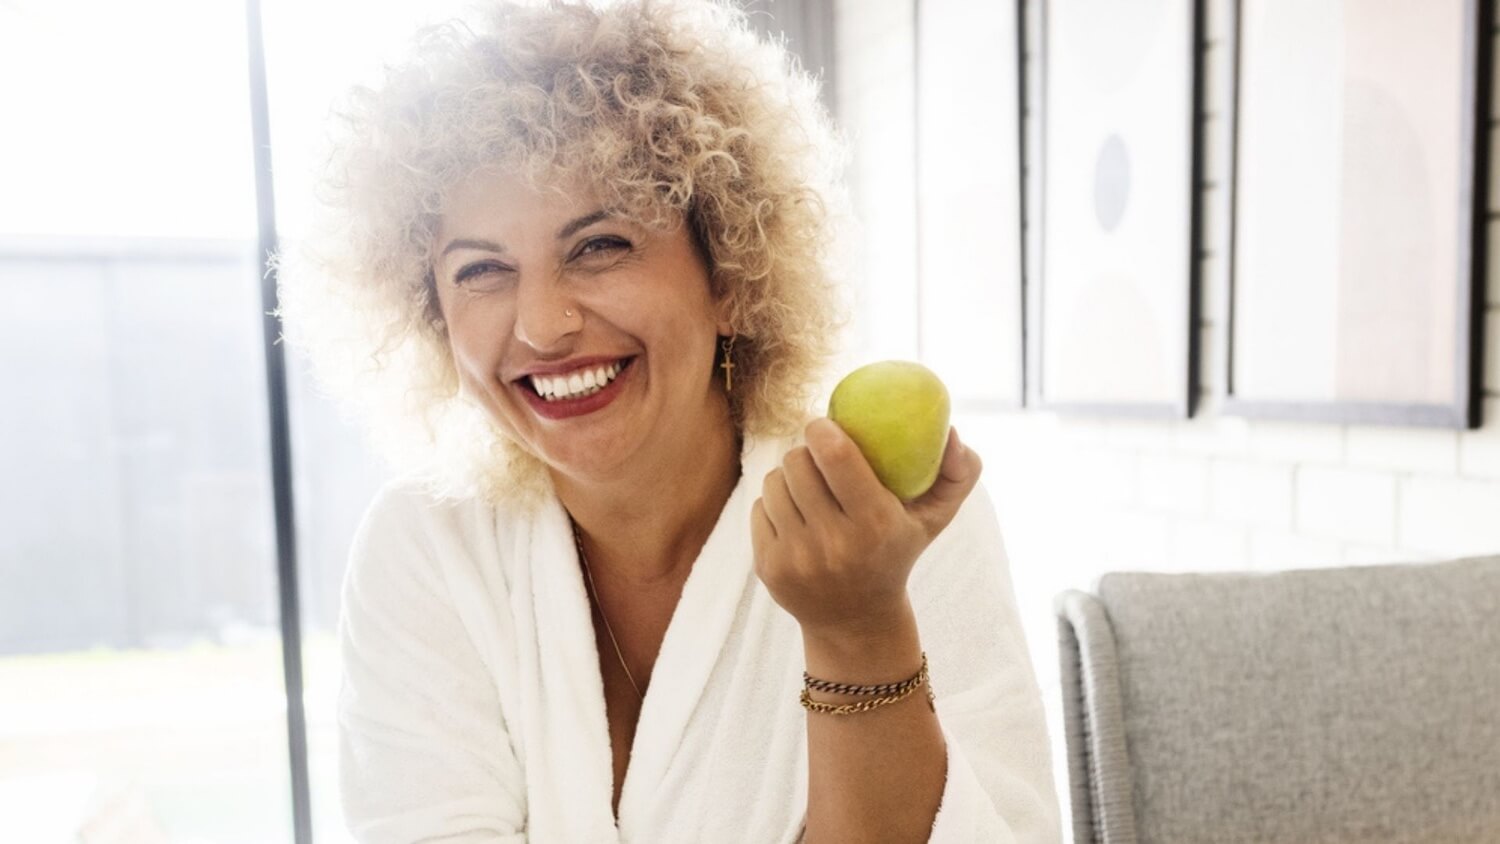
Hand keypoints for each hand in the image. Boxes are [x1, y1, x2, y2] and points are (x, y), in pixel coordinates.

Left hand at [750, 418, 982, 639]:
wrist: (857, 622)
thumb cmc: (897, 553)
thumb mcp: (934, 519)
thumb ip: (958, 474)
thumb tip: (951, 432)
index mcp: (875, 523)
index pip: (834, 455)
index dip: (821, 429)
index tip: (824, 426)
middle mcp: (834, 543)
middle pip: (797, 463)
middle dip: (805, 452)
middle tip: (817, 457)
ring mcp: (798, 558)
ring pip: (774, 482)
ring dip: (788, 476)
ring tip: (808, 487)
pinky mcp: (769, 568)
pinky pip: (760, 508)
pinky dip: (775, 504)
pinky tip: (795, 515)